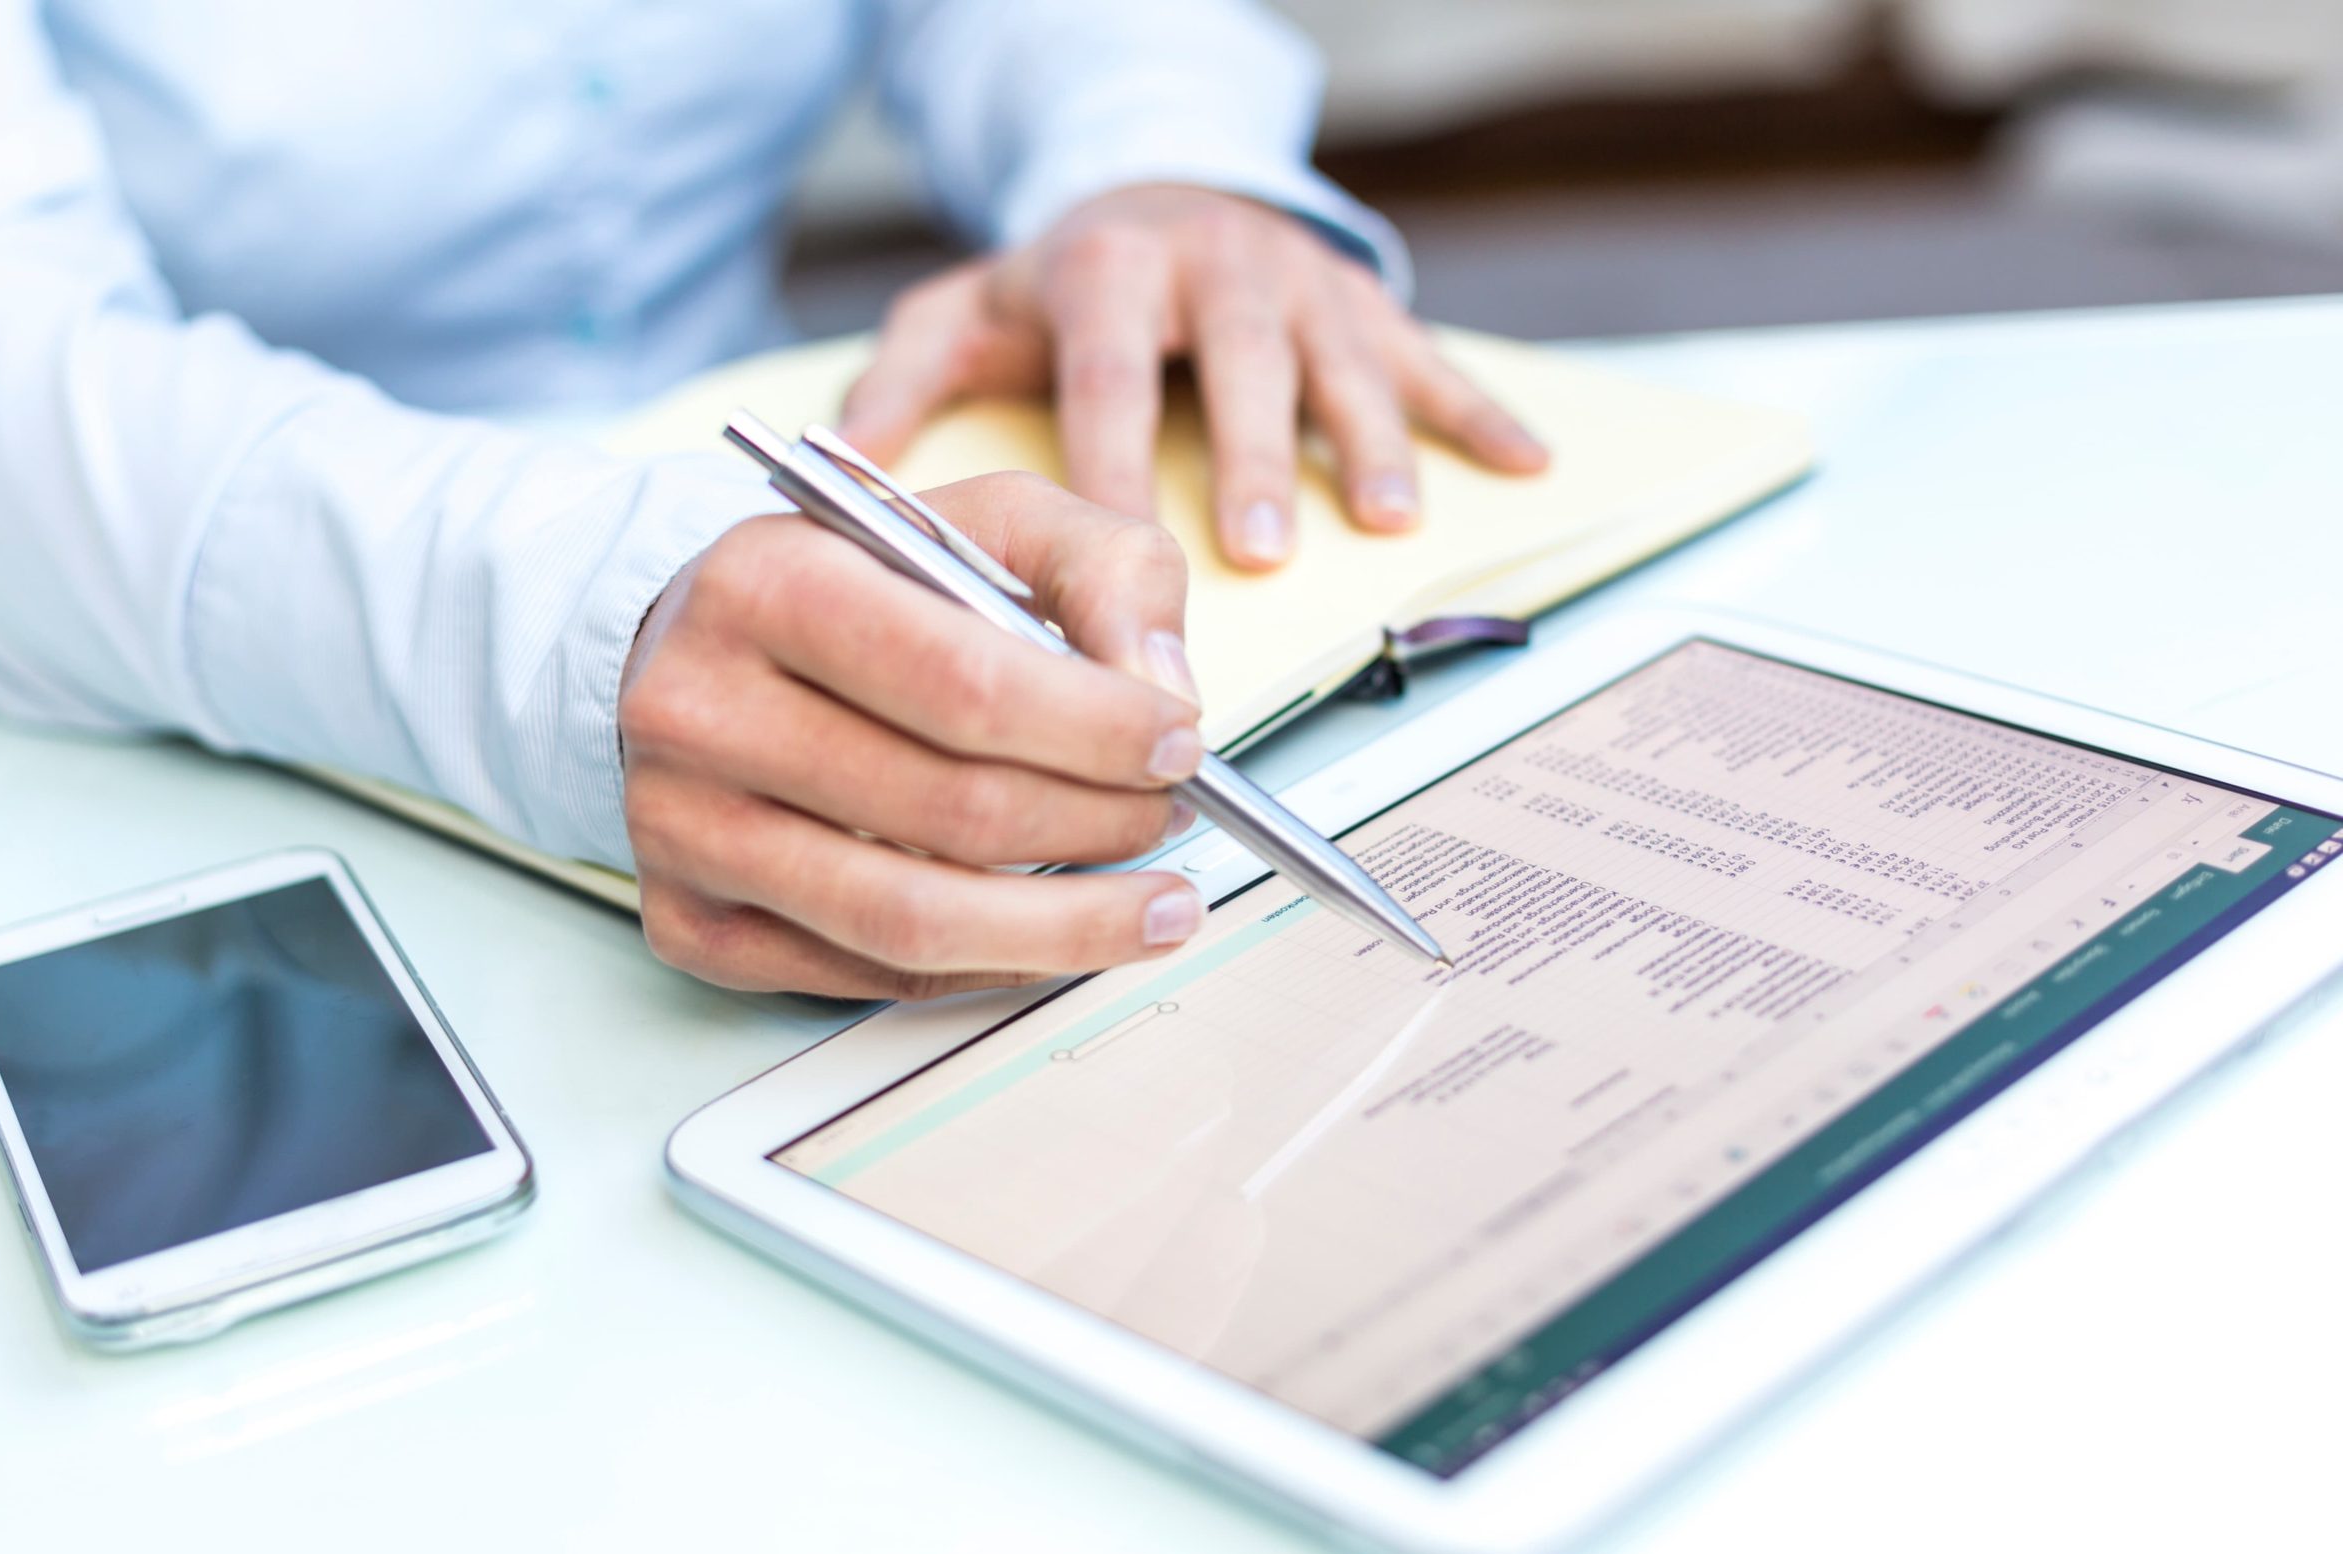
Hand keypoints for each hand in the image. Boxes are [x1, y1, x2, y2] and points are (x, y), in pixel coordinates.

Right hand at [619, 472, 1210, 997]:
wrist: (694, 653)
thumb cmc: (856, 590)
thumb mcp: (986, 523)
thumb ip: (1101, 568)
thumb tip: (1162, 689)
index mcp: (768, 582)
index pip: (966, 683)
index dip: (1098, 730)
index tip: (1179, 746)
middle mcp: (700, 709)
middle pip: (951, 811)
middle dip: (1099, 824)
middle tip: (1172, 816)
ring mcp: (682, 830)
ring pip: (912, 922)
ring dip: (1068, 927)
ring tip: (1157, 906)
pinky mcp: (691, 924)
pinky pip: (871, 975)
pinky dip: (989, 966)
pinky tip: (1054, 933)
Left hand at [840, 183, 1548, 571]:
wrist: (1153, 193)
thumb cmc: (1055, 288)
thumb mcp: (961, 314)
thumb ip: (899, 379)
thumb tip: (843, 465)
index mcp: (1107, 271)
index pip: (1108, 373)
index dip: (1114, 461)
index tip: (1115, 548)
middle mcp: (1211, 263)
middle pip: (1239, 364)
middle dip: (1254, 455)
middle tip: (1260, 546)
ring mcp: (1297, 279)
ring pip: (1342, 360)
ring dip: (1368, 440)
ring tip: (1384, 519)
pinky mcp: (1361, 298)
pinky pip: (1430, 354)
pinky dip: (1477, 411)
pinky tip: (1523, 466)